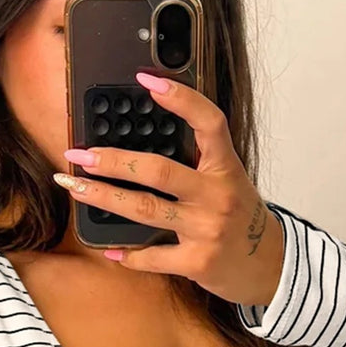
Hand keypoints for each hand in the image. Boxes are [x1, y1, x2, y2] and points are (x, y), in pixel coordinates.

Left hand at [53, 71, 283, 305]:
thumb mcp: (228, 181)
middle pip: (159, 171)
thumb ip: (197, 162)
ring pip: (146, 209)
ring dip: (105, 198)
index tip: (147, 80)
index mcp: (225, 168)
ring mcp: (207, 230)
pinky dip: (127, 255)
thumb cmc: (240, 219)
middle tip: (79, 155)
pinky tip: (107, 248)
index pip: (209, 123)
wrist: (270, 266)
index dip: (180, 98)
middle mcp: (217, 196)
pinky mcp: (198, 262)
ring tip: (75, 188)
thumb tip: (143, 145)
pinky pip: (153, 257)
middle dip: (113, 161)